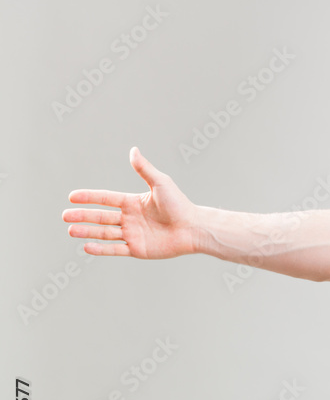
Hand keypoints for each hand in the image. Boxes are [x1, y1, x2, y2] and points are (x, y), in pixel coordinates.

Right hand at [63, 147, 198, 258]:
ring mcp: (133, 234)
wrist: (194, 228)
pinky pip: (115, 249)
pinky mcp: (138, 249)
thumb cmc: (180, 204)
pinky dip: (101, 249)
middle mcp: (130, 218)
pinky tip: (86, 246)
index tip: (72, 197)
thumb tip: (133, 149)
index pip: (106, 199)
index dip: (89, 198)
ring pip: (104, 233)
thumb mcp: (160, 183)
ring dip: (87, 232)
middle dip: (83, 216)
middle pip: (101, 217)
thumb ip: (144, 169)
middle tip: (65, 215)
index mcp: (133, 202)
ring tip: (70, 230)